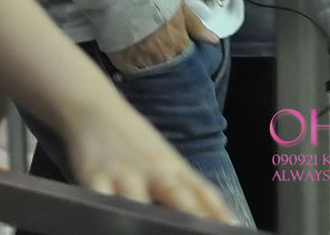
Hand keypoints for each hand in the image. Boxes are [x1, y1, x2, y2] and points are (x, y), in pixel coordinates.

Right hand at [63, 92, 234, 220]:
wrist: (96, 107)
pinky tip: (109, 217)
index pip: (202, 191)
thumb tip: (212, 216)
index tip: (234, 227)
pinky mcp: (95, 177)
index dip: (218, 211)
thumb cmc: (134, 141)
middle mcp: (153, 170)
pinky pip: (100, 196)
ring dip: (145, 214)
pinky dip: (106, 207)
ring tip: (156, 228)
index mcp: (173, 167)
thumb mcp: (164, 159)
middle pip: (176, 194)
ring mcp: (125, 173)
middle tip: (205, 231)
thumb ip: (184, 187)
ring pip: (137, 198)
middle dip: (191, 214)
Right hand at [106, 2, 217, 73]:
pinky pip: (131, 72)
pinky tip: (133, 59)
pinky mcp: (123, 63)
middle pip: (168, 71)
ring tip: (147, 58)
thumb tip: (214, 41)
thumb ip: (196, 26)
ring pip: (150, 74)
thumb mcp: (179, 8)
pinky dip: (134, 68)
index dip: (183, 59)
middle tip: (162, 57)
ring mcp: (142, 63)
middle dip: (167, 66)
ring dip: (151, 69)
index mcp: (178, 46)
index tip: (180, 55)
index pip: (186, 63)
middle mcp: (162, 59)